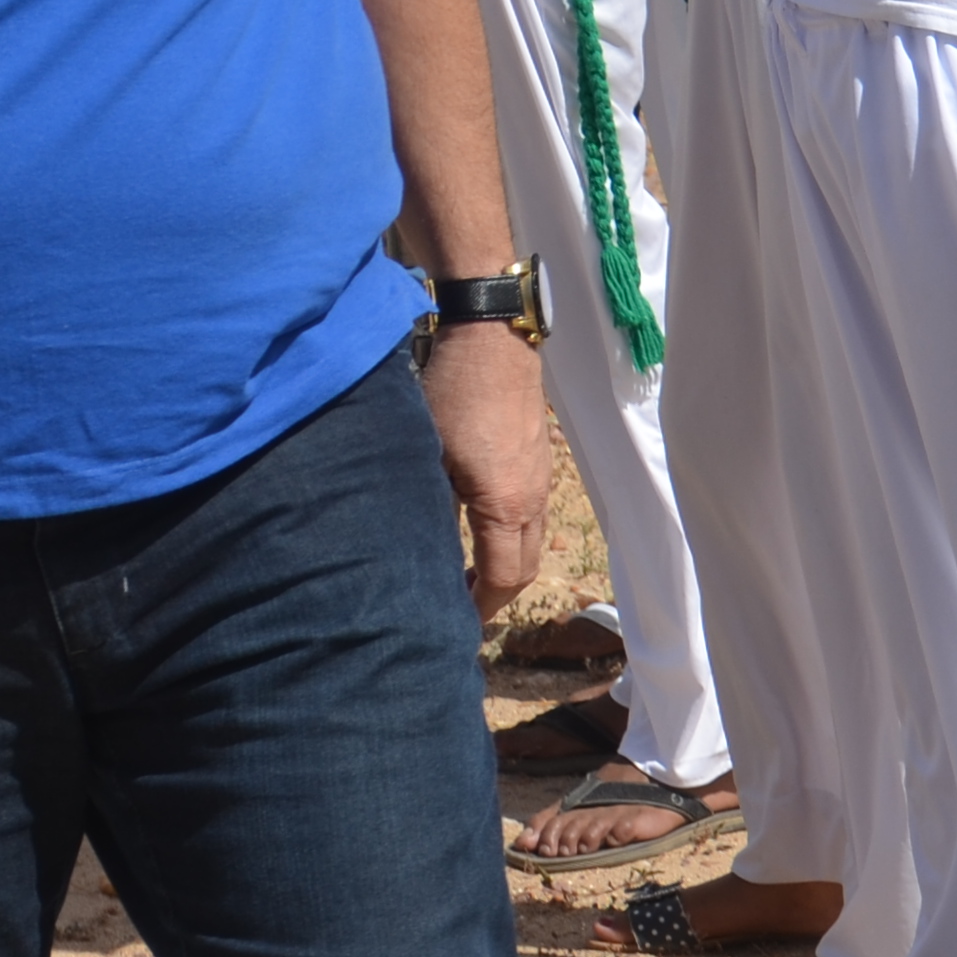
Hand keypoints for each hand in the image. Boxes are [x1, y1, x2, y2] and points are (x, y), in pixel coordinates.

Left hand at [422, 320, 551, 618]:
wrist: (490, 335)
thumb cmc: (452, 392)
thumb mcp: (427, 455)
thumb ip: (427, 505)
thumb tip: (416, 547)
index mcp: (506, 506)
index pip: (501, 576)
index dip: (478, 606)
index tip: (454, 621)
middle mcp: (532, 498)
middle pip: (521, 565)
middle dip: (494, 594)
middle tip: (459, 606)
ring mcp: (540, 477)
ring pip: (529, 539)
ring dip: (502, 563)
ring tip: (466, 575)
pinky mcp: (536, 457)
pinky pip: (530, 513)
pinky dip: (508, 534)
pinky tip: (477, 528)